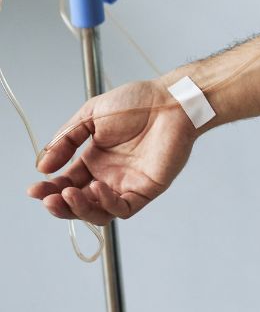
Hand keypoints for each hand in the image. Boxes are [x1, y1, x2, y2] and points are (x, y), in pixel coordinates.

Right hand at [27, 80, 196, 224]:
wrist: (171, 99)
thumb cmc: (138, 102)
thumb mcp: (92, 115)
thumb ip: (67, 139)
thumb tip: (43, 167)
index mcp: (96, 160)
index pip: (67, 183)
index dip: (49, 189)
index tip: (35, 188)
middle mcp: (110, 176)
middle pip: (78, 203)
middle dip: (59, 205)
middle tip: (47, 198)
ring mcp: (128, 184)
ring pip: (98, 212)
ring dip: (79, 208)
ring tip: (67, 194)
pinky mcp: (147, 189)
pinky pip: (124, 207)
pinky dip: (107, 204)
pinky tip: (96, 188)